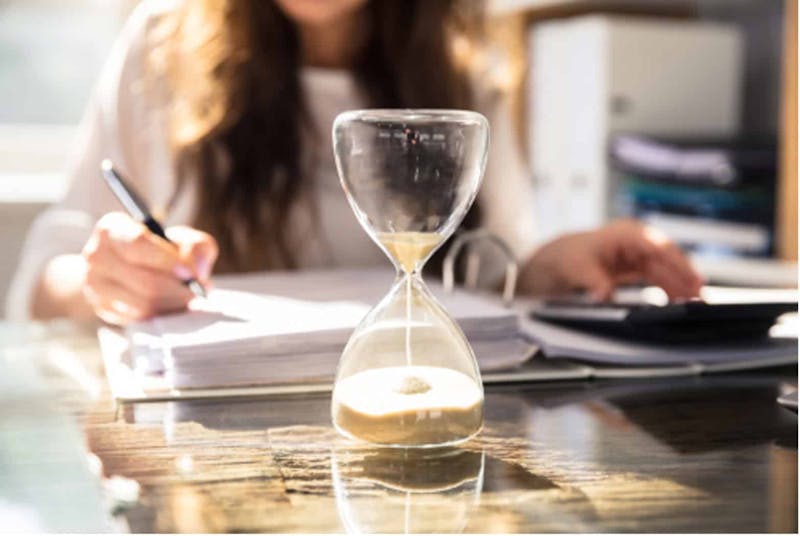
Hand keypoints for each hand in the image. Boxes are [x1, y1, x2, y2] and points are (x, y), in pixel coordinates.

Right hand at [81, 212, 217, 324]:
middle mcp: (96, 254)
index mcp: (112, 228)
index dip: (167, 260)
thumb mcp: (181, 239)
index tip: (190, 273)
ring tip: (187, 295)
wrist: (131, 268)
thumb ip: (196, 246)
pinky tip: (171, 303)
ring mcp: (94, 284)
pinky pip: (140, 317)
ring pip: (144, 302)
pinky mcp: (102, 308)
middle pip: (145, 280)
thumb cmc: (160, 250)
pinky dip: (162, 312)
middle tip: (198, 289)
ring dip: (174, 302)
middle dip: (179, 288)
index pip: (137, 243)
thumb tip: (196, 271)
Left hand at [520, 219, 702, 300]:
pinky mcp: (635, 267)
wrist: (555, 261)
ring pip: (666, 269)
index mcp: (626, 234)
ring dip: (680, 285)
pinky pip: (658, 277)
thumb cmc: (566, 256)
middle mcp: (636, 241)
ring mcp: (637, 254)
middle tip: (700, 296)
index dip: (677, 264)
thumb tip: (604, 295)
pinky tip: (678, 300)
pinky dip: (668, 288)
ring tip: (695, 302)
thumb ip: (593, 282)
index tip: (692, 279)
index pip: (658, 247)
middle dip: (685, 277)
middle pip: (667, 259)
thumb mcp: (577, 269)